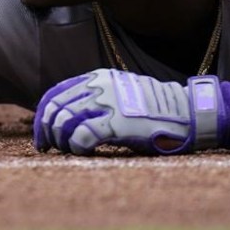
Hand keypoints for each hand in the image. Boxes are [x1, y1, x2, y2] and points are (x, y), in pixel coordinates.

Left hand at [33, 68, 221, 154]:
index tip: (42, 135)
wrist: (188, 113)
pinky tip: (82, 152)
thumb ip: (95, 99)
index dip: (42, 116)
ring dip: (60, 140)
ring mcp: (107, 103)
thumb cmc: (155, 111)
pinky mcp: (117, 122)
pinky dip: (75, 146)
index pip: (55, 94)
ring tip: (69, 150)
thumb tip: (66, 117)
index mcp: (97, 78)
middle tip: (48, 147)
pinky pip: (81, 135)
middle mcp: (98, 86)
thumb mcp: (120, 93)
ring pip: (63, 121)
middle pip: (55, 108)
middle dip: (46, 130)